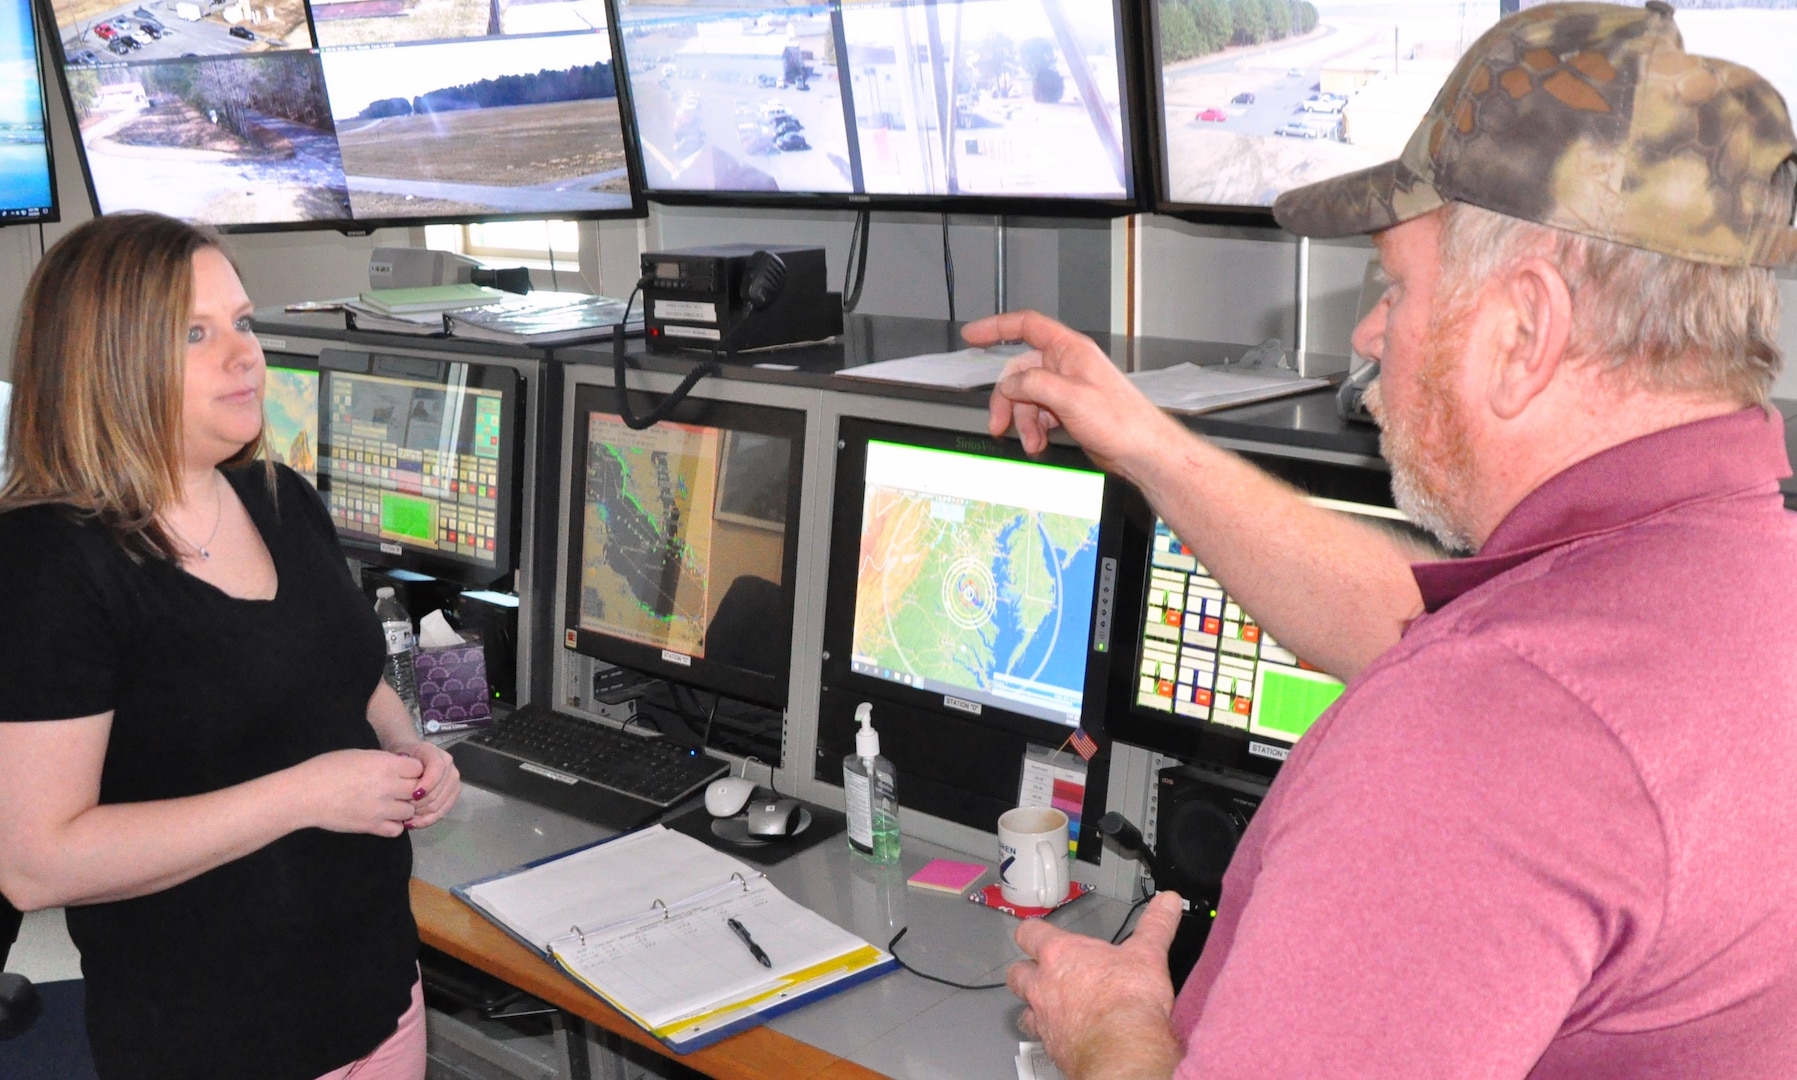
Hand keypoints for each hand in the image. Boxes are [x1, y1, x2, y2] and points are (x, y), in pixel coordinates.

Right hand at [292, 749, 425, 837]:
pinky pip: (396, 830)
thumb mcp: (358, 755)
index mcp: (386, 765)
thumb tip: (397, 766)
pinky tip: (383, 818)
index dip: (413, 770)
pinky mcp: (372, 827)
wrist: (305, 794)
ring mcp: (382, 809)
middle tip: (398, 789)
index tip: (403, 772)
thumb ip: (382, 761)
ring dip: (403, 808)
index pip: (419, 769)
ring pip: (409, 811)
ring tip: (389, 804)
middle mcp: (389, 787)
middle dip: (411, 789)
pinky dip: (394, 825)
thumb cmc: (326, 769)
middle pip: (417, 790)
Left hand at [385, 739, 461, 829]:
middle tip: (402, 808)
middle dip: (419, 803)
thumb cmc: (399, 760)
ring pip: (440, 804)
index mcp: (435, 754)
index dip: (427, 784)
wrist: (405, 761)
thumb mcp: (396, 758)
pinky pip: (443, 812)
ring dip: (422, 813)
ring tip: (406, 815)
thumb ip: (401, 769)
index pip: (437, 768)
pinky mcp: (452, 795)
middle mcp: (449, 766)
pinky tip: (414, 822)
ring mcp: (453, 781)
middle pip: (438, 791)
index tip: (412, 795)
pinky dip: (428, 820)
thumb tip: (412, 791)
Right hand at [967, 310, 1177, 474]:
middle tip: (999, 424)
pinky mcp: (1070, 409)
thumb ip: (1034, 384)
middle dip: (1007, 400)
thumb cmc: (1121, 421)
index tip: (972, 336)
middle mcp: (1067, 365)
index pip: (1026, 326)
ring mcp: (1068, 388)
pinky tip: (1040, 442)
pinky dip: (1034, 428)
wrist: (1141, 450)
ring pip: (1027, 397)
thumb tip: (1009, 384)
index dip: (996, 327)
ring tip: (1031, 442)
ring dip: (1023, 421)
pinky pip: (1039, 413)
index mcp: (1069, 351)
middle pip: (1020, 372)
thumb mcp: (1071, 398)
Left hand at [1007, 891, 1185, 1078]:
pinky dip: (1050, 1035)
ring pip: (1023, 1010)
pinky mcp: (1052, 1047)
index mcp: (1060, 954)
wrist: (1124, 1048)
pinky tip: (1066, 1035)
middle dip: (1026, 972)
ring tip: (1051, 1008)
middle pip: (1017, 973)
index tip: (1038, 933)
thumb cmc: (1129, 998)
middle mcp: (1043, 985)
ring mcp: (1043, 1018)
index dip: (1032, 932)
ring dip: (1033, 1007)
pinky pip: (1041, 1038)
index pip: (1029, 933)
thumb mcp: (1148, 953)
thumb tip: (1168, 901)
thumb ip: (1155, 924)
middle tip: (1042, 973)